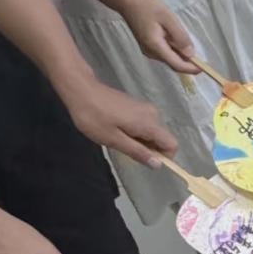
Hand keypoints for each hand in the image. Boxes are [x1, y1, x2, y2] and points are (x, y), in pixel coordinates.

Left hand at [58, 76, 177, 166]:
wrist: (80, 89)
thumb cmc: (93, 117)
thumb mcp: (113, 139)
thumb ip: (138, 152)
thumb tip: (158, 164)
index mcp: (149, 124)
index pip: (171, 144)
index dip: (163, 156)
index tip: (144, 159)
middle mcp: (152, 114)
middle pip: (161, 139)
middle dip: (147, 148)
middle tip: (122, 145)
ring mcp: (145, 108)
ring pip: (151, 132)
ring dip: (138, 139)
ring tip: (115, 135)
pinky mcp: (137, 105)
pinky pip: (144, 124)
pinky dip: (134, 131)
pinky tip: (115, 127)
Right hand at [111, 0, 196, 73]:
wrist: (127, 0)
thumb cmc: (147, 6)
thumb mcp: (168, 18)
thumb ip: (180, 37)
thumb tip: (191, 54)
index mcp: (155, 46)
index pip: (176, 65)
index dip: (191, 68)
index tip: (204, 68)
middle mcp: (151, 53)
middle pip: (173, 64)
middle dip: (188, 63)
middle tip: (202, 57)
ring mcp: (148, 50)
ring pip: (170, 59)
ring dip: (182, 56)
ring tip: (189, 45)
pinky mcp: (148, 46)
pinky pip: (165, 53)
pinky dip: (175, 51)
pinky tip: (178, 41)